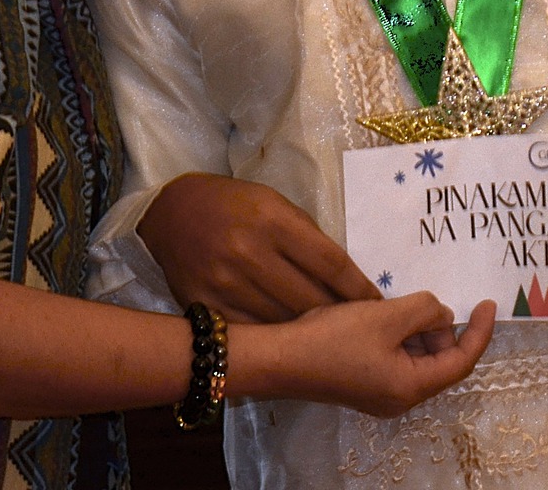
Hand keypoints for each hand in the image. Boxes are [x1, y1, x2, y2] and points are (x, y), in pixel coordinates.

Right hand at [138, 174, 378, 322]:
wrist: (169, 214)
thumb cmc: (232, 204)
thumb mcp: (274, 202)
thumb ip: (307, 237)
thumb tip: (344, 276)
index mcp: (273, 221)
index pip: (331, 263)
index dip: (359, 288)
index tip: (379, 303)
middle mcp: (250, 253)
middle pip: (311, 299)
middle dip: (341, 317)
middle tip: (363, 329)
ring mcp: (226, 284)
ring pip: (284, 322)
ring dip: (313, 334)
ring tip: (335, 341)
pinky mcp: (207, 307)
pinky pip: (255, 333)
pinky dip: (277, 341)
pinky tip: (295, 345)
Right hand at [241, 294, 496, 417]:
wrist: (280, 359)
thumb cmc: (335, 339)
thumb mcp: (386, 316)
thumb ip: (424, 310)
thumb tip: (442, 314)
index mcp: (411, 388)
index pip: (461, 361)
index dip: (479, 332)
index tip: (488, 304)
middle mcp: (400, 397)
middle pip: (439, 360)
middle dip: (438, 327)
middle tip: (420, 300)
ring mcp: (380, 392)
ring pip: (416, 357)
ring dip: (416, 329)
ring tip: (397, 305)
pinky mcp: (364, 382)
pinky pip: (396, 358)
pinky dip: (399, 335)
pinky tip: (382, 315)